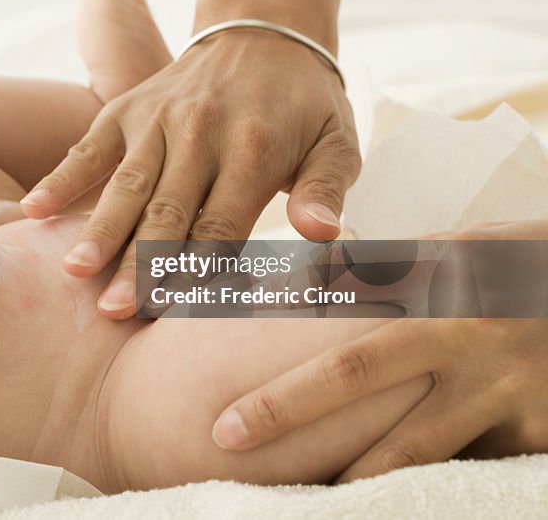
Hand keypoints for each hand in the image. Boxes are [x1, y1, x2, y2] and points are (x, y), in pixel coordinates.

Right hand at [21, 15, 359, 317]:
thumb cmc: (304, 105)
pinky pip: (89, 147)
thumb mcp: (337, 143)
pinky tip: (34, 211)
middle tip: (115, 312)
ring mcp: (158, 119)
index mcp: (252, 149)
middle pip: (166, 212)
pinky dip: (61, 178)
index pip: (219, 225)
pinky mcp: (127, 109)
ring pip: (125, 185)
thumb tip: (322, 235)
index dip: (196, 272)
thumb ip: (325, 190)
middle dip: (140, 264)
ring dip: (99, 229)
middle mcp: (200, 133)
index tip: (172, 314)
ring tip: (75, 270)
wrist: (263, 33)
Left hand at [210, 222, 547, 480]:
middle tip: (226, 434)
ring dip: (351, 475)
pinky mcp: (537, 437)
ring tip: (300, 493)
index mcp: (440, 278)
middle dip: (285, 407)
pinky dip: (422, 488)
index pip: (345, 290)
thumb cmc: (526, 272)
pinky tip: (380, 504)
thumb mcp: (465, 250)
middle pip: (358, 371)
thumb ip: (392, 267)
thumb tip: (304, 276)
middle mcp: (465, 333)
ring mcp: (506, 390)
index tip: (227, 339)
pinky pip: (465, 469)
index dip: (285, 313)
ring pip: (411, 447)